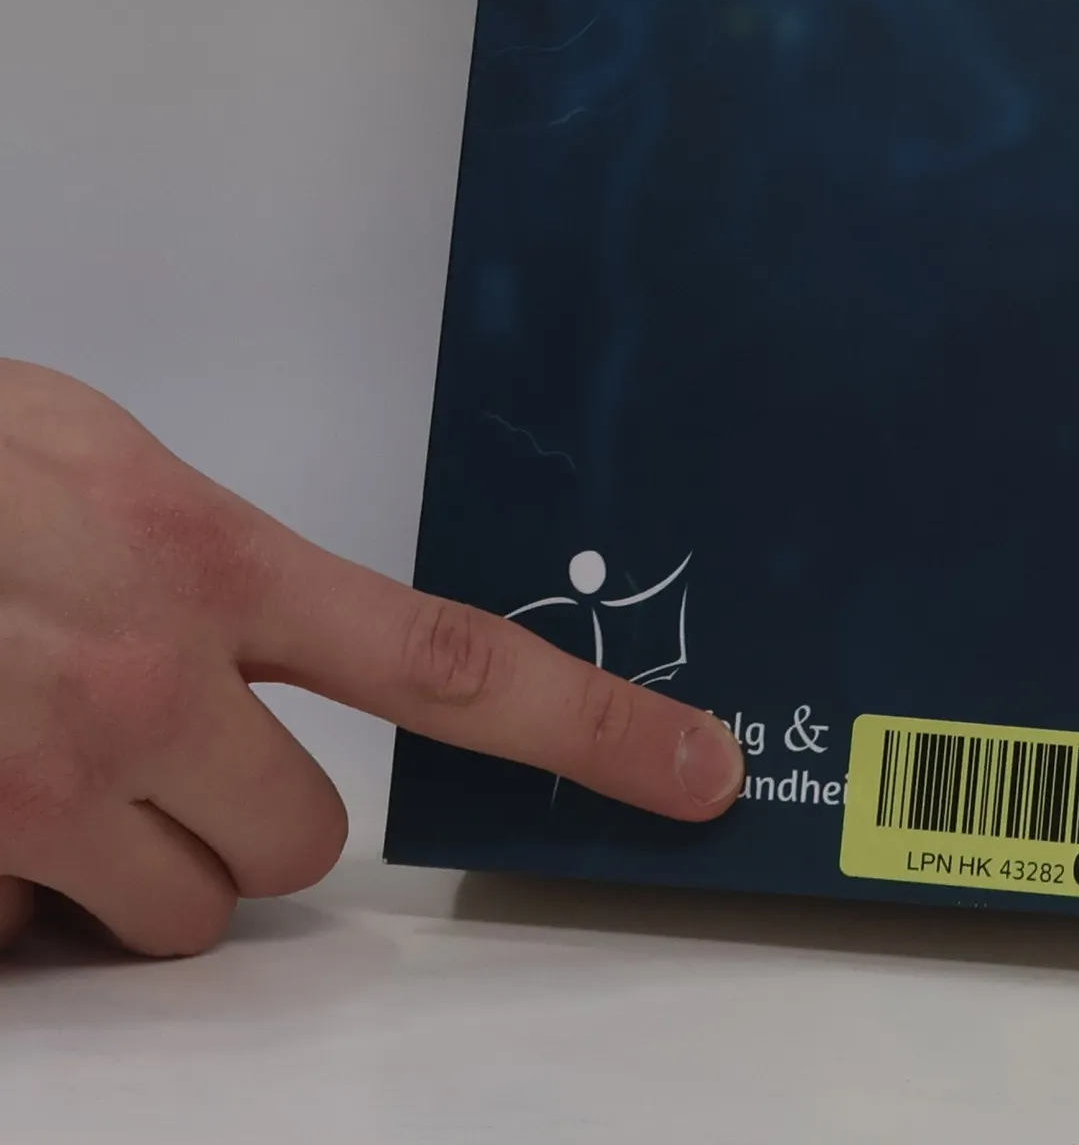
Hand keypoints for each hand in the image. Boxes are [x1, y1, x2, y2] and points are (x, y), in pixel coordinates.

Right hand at [0, 360, 743, 957]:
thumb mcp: (91, 456)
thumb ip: (203, 552)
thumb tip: (253, 639)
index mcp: (210, 562)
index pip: (452, 664)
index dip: (594, 729)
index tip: (699, 774)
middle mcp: (141, 690)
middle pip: (300, 844)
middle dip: (247, 812)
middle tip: (167, 740)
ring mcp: (37, 790)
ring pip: (174, 914)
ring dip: (135, 862)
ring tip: (49, 754)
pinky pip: (31, 933)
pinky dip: (17, 886)